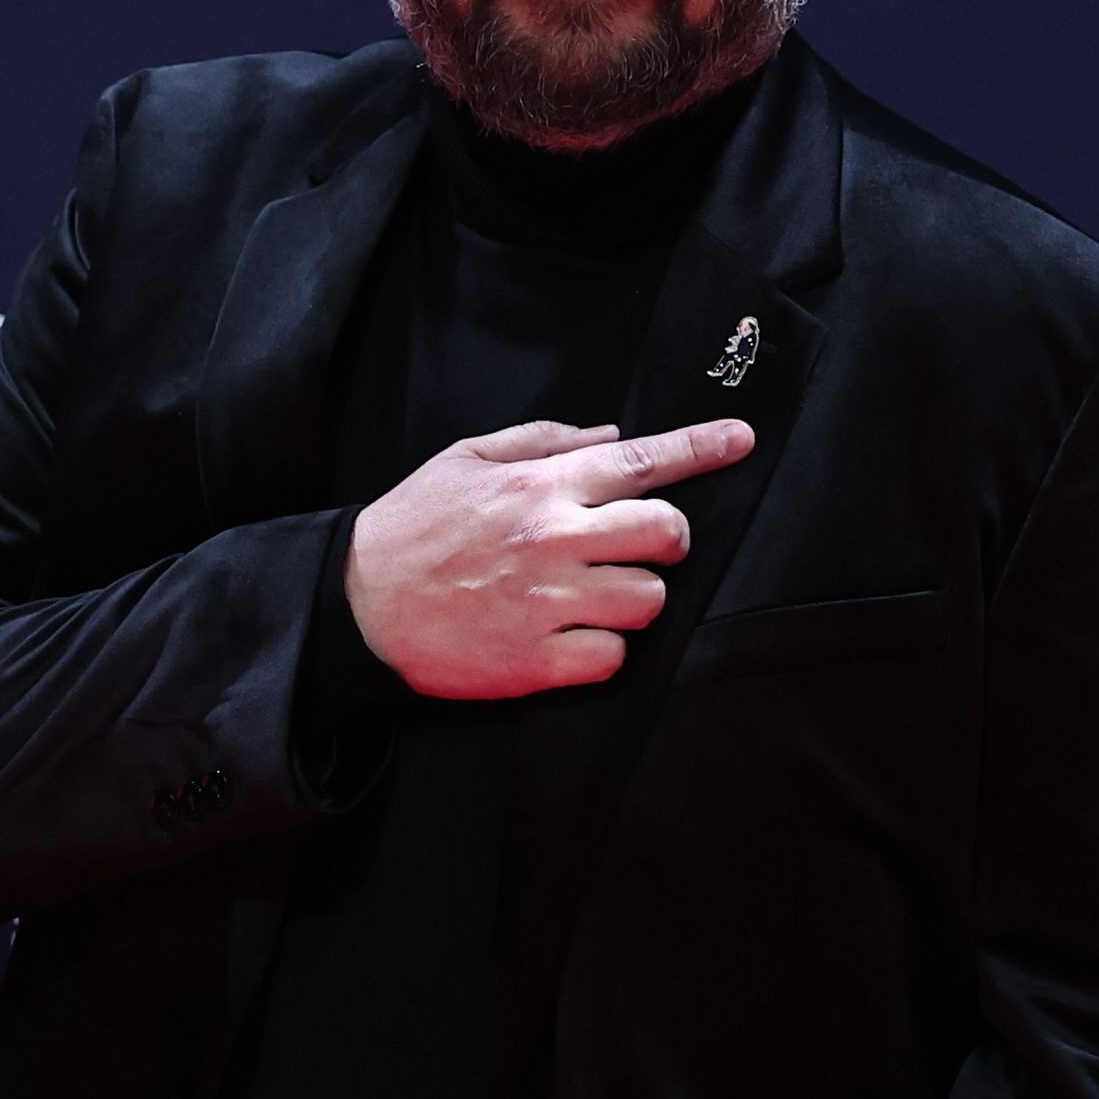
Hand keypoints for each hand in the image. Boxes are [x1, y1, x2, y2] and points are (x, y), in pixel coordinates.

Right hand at [345, 418, 756, 699]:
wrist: (356, 606)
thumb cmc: (411, 527)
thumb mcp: (465, 460)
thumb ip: (542, 442)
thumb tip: (611, 437)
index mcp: (540, 486)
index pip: (643, 462)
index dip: (702, 448)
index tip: (742, 440)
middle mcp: (554, 540)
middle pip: (666, 535)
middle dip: (668, 541)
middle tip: (641, 548)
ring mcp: (549, 603)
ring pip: (649, 600)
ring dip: (634, 599)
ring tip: (592, 597)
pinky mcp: (538, 661)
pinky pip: (613, 656)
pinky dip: (603, 649)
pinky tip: (569, 637)